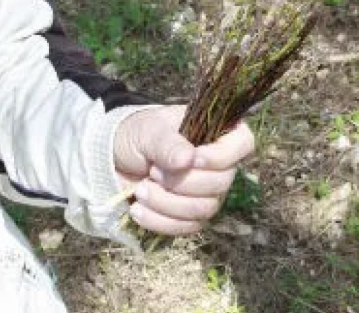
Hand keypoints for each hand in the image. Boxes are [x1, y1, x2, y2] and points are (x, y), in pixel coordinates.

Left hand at [114, 105, 254, 234]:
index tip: (193, 158)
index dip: (221, 156)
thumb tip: (188, 159)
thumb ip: (167, 144)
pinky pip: (187, 227)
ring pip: (204, 209)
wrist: (116, 158)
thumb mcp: (148, 131)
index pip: (243, 144)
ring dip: (167, 203)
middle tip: (152, 171)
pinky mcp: (191, 216)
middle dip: (182, 182)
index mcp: (216, 133)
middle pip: (221, 183)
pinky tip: (138, 210)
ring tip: (140, 190)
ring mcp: (208, 193)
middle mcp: (219, 165)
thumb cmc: (139, 135)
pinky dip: (160, 221)